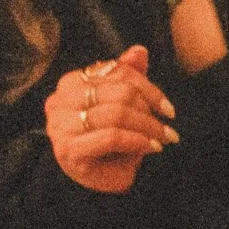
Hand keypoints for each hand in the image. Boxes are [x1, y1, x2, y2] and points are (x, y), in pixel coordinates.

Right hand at [43, 46, 176, 193]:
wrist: (100, 177)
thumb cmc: (111, 138)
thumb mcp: (123, 103)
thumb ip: (129, 76)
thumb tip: (139, 51)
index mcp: (71, 83)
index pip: (117, 72)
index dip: (149, 88)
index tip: (168, 108)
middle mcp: (60, 101)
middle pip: (118, 92)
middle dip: (149, 110)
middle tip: (165, 126)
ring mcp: (60, 126)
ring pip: (116, 114)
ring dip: (148, 127)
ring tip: (163, 138)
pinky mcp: (68, 149)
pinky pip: (112, 137)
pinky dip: (138, 141)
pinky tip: (152, 148)